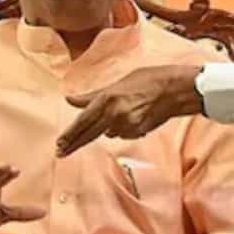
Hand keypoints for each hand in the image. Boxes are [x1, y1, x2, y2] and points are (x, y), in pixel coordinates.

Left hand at [57, 65, 203, 157]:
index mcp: (107, 99)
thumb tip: (69, 99)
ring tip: (122, 111)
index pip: (82, 121)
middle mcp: (114, 115)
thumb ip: (91, 95)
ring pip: (108, 133)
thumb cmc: (146, 80)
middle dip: (74, 143)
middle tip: (61, 152)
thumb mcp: (116, 84)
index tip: (59, 144)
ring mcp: (126, 126)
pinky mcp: (137, 132)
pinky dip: (123, 128)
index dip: (69, 135)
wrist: (174, 90)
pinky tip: (134, 116)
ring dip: (107, 128)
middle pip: (89, 134)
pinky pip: (122, 133)